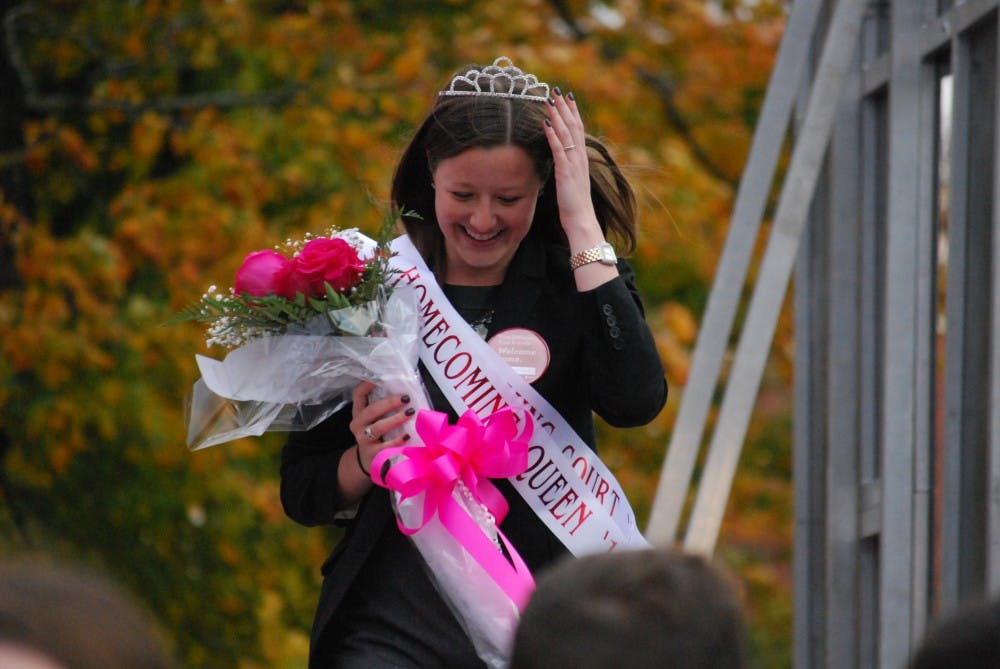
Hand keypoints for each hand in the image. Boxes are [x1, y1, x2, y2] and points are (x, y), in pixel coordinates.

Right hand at [348, 380, 413, 475]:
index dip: (368, 385)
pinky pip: (384, 446)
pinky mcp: (371, 453)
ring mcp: (363, 439)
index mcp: (359, 412)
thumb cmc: (378, 434)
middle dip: (389, 403)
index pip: (358, 394)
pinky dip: (397, 440)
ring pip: (377, 428)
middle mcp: (358, 424)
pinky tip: (407, 435)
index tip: (382, 377)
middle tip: (406, 398)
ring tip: (409, 413)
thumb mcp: (377, 419)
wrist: (367, 461)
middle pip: (371, 410)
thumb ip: (386, 407)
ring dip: (395, 419)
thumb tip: (407, 392)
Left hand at [542, 88, 600, 240]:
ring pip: (566, 134)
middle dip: (565, 107)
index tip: (567, 98)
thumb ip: (568, 169)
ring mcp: (574, 164)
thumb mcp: (571, 182)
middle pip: (573, 126)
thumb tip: (561, 162)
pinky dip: (552, 135)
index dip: (573, 112)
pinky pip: (558, 150)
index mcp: (581, 159)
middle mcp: (580, 158)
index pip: (578, 130)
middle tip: (557, 91)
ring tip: (550, 100)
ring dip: (557, 115)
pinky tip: (545, 123)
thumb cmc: (575, 205)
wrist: (581, 220)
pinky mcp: (566, 172)